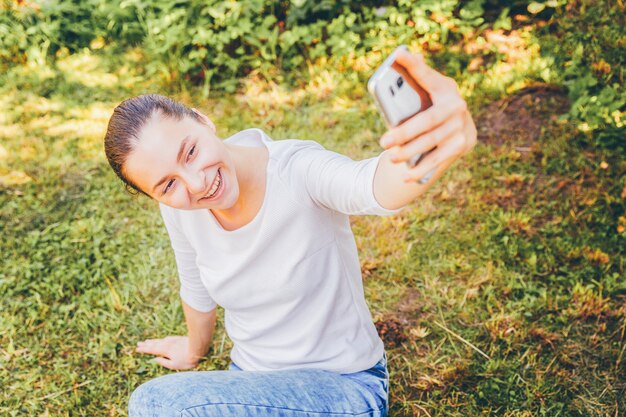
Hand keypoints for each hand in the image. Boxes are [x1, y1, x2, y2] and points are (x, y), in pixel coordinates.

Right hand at [136, 335, 199, 369]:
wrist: (198, 348)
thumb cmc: (186, 360)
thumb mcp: (174, 365)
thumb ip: (164, 362)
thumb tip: (155, 359)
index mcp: (165, 351)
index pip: (152, 350)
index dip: (144, 349)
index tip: (137, 349)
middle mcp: (167, 344)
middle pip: (154, 344)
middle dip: (146, 344)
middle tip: (138, 344)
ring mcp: (172, 341)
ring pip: (160, 341)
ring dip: (152, 341)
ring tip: (146, 341)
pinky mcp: (178, 339)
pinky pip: (166, 339)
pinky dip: (161, 340)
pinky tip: (161, 340)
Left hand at [379, 50, 476, 182]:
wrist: (458, 131)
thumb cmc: (431, 109)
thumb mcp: (425, 95)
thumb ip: (412, 84)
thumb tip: (400, 59)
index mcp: (444, 86)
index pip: (425, 75)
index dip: (412, 65)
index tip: (398, 54)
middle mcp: (457, 104)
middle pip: (428, 120)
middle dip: (404, 132)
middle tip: (384, 142)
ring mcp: (461, 126)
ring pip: (432, 142)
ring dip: (410, 152)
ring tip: (391, 158)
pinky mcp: (462, 145)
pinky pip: (439, 160)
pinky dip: (421, 170)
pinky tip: (406, 177)